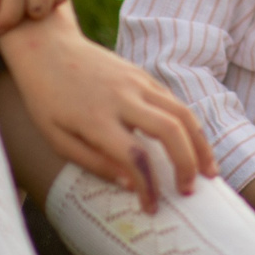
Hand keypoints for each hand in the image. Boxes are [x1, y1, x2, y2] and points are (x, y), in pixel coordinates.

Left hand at [0, 15, 213, 212]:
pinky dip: (190, 126)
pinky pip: (174, 102)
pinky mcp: (143, 75)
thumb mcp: (56, 138)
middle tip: (189, 191)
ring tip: (209, 172)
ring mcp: (136, 82)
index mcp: (95, 118)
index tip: (151, 206)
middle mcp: (121, 97)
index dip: (148, 186)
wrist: (47, 47)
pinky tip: (193, 146)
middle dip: (187, 164)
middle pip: (170, 130)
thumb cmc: (46, 99)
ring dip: (200, 145)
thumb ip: (92, 162)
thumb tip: (129, 183)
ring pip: (182, 112)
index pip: (134, 156)